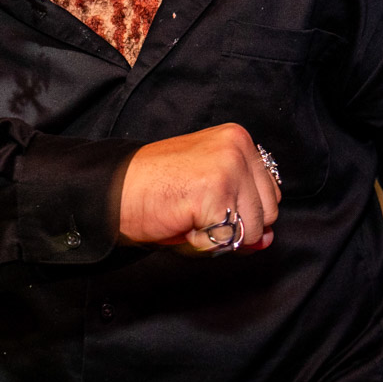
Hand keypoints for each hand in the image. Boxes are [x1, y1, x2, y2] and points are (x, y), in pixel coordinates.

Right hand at [117, 123, 279, 252]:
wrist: (112, 190)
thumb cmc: (153, 189)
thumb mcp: (209, 191)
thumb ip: (243, 209)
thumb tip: (269, 240)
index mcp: (238, 138)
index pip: (271, 194)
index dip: (242, 212)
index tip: (207, 202)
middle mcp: (237, 146)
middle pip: (268, 213)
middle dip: (234, 224)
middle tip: (195, 209)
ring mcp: (228, 167)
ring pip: (253, 230)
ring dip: (219, 235)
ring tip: (189, 214)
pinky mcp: (215, 191)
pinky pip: (228, 240)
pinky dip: (204, 243)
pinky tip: (183, 221)